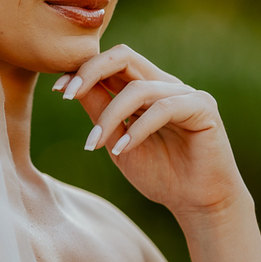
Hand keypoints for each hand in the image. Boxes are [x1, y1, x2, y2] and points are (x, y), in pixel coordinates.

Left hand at [54, 45, 249, 219]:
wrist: (197, 204)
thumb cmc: (161, 174)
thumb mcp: (118, 143)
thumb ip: (101, 114)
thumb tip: (72, 87)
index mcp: (146, 89)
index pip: (112, 64)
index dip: (83, 70)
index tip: (58, 90)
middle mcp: (165, 85)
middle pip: (124, 57)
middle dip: (91, 71)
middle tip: (67, 95)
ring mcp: (186, 93)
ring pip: (138, 88)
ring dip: (110, 115)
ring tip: (96, 144)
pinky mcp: (203, 108)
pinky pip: (163, 109)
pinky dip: (137, 129)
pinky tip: (121, 149)